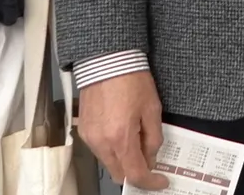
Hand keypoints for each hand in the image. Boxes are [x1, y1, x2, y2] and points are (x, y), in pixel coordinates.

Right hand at [77, 71, 166, 190]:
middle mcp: (101, 143)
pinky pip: (99, 149)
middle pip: (119, 173)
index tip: (160, 181)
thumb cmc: (131, 80)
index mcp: (121, 138)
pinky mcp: (83, 130)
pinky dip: (112, 149)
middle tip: (150, 162)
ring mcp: (89, 137)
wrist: (106, 60)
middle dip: (136, 172)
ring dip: (123, 160)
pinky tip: (122, 134)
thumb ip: (153, 138)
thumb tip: (151, 157)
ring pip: (108, 162)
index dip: (150, 182)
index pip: (136, 174)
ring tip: (137, 141)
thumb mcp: (152, 109)